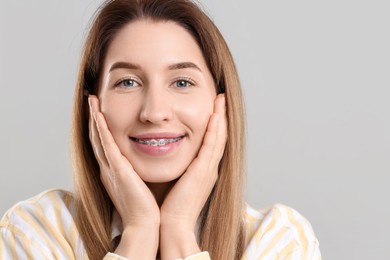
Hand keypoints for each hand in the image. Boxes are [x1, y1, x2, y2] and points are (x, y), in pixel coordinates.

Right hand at [88, 95, 158, 258]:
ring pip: (98, 137)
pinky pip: (106, 145)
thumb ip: (137, 172)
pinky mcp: (117, 170)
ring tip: (91, 100)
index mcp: (114, 172)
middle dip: (93, 118)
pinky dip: (101, 129)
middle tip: (91, 100)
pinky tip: (99, 115)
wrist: (144, 224)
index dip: (99, 127)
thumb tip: (143, 161)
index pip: (104, 144)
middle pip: (96, 138)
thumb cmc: (145, 207)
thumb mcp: (139, 184)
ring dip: (94, 118)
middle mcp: (108, 168)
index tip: (99, 111)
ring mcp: (110, 168)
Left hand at [159, 94, 227, 257]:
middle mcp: (210, 168)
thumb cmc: (172, 205)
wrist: (172, 224)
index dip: (215, 124)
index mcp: (204, 170)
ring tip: (221, 99)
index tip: (214, 107)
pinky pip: (211, 146)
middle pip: (220, 136)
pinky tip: (215, 115)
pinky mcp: (203, 172)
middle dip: (221, 116)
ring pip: (219, 138)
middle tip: (221, 98)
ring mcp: (209, 170)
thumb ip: (181, 168)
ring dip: (220, 117)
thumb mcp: (179, 182)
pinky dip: (215, 129)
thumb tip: (175, 156)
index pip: (213, 142)